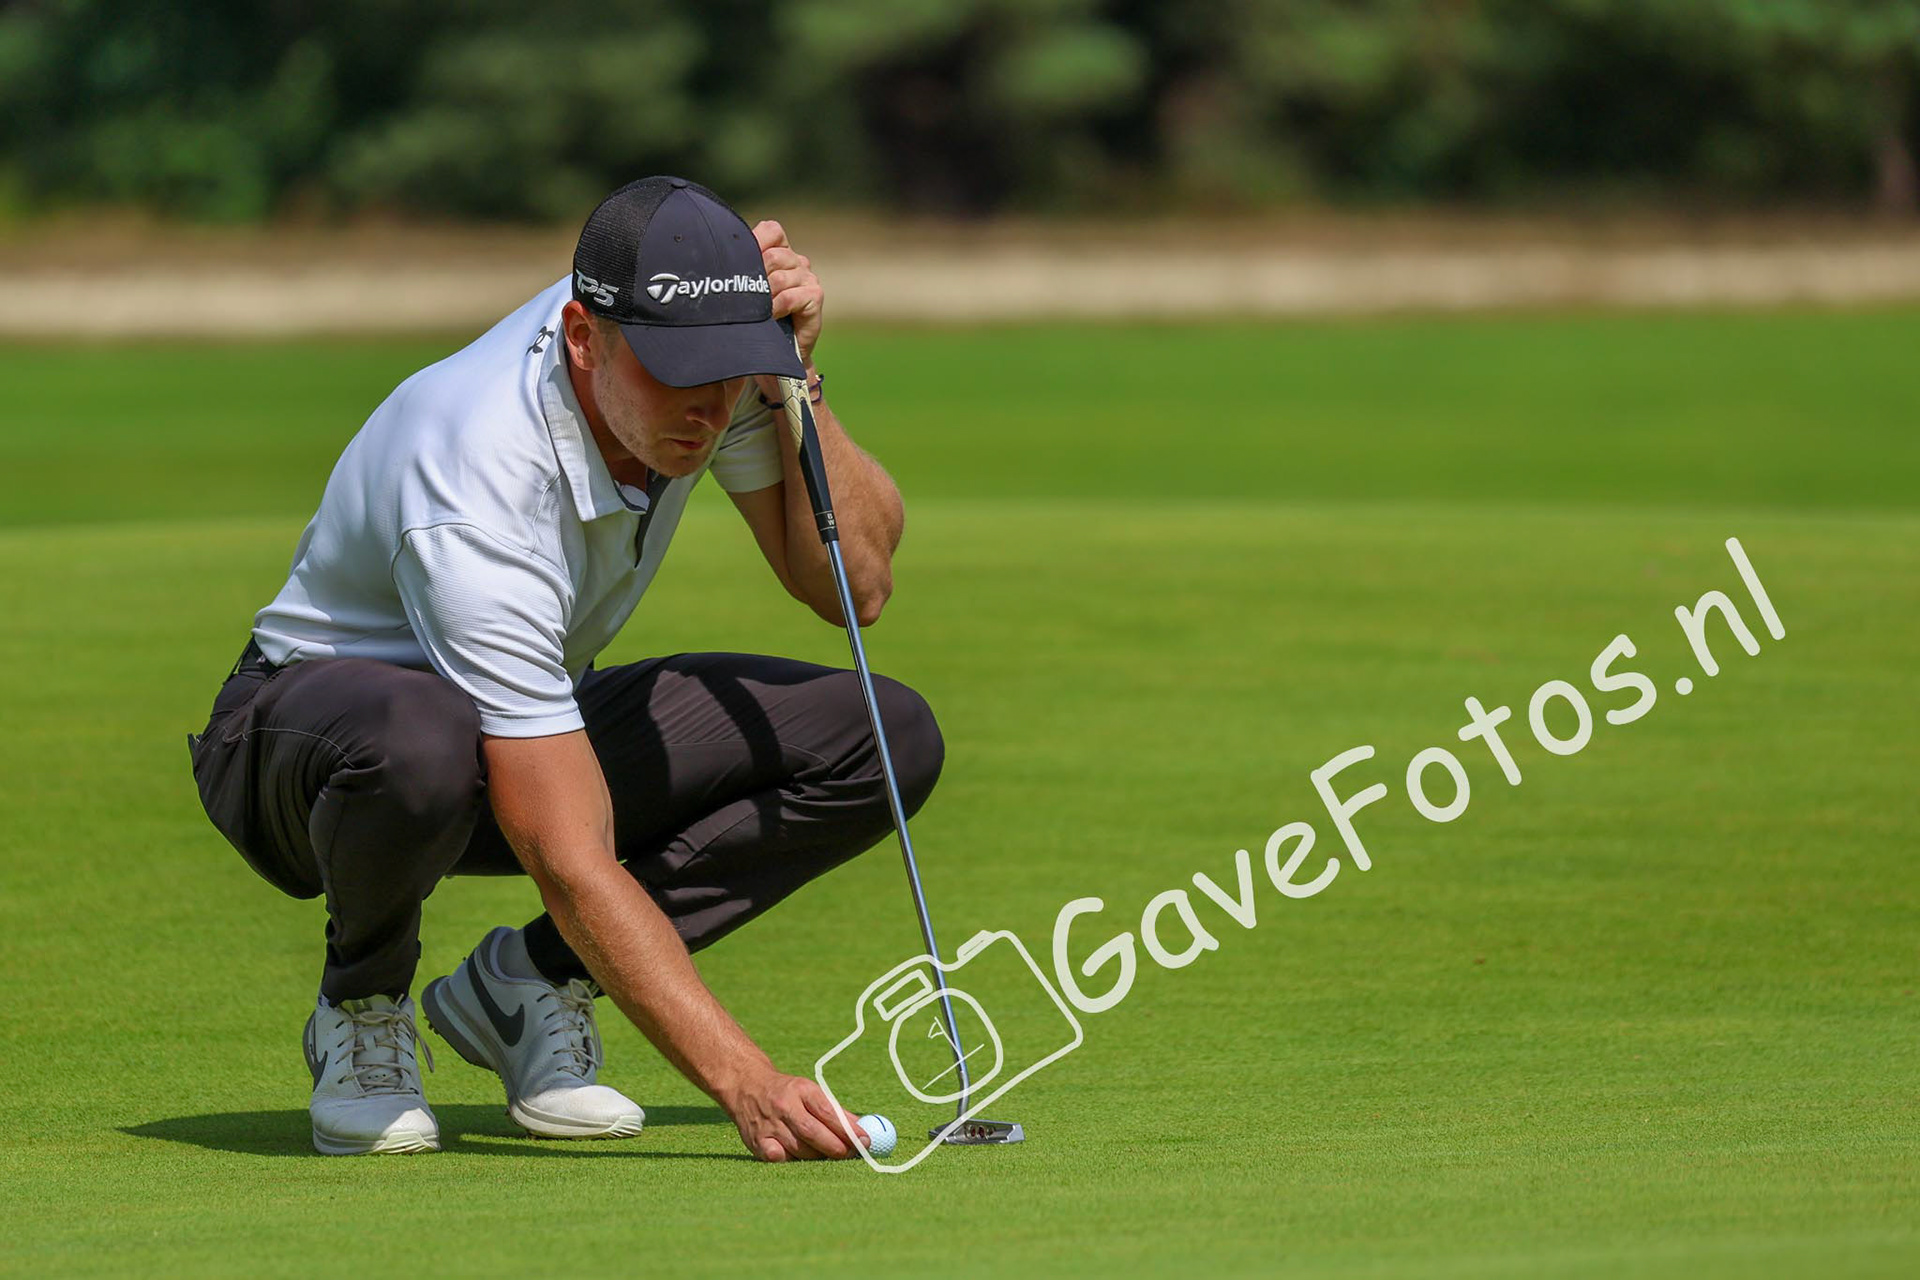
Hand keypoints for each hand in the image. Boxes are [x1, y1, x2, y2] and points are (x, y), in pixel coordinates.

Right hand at [724, 1065, 870, 1162]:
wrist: (746, 1085)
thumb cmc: (787, 1092)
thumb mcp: (810, 1091)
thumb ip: (834, 1111)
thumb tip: (862, 1129)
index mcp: (801, 1090)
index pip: (828, 1112)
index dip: (848, 1129)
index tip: (865, 1141)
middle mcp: (784, 1106)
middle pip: (813, 1132)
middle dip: (836, 1147)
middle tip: (851, 1155)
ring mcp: (768, 1125)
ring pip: (799, 1149)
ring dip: (818, 1157)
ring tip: (829, 1157)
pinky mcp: (756, 1141)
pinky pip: (778, 1158)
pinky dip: (792, 1161)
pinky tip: (800, 1158)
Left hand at [753, 219, 821, 399]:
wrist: (776, 355)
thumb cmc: (755, 320)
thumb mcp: (743, 291)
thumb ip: (737, 270)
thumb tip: (709, 251)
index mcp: (780, 252)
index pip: (772, 231)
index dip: (755, 241)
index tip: (737, 261)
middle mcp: (797, 262)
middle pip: (773, 255)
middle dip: (754, 276)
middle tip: (744, 297)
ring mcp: (808, 278)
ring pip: (779, 277)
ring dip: (763, 297)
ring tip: (755, 312)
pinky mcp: (815, 296)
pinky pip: (791, 296)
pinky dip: (776, 307)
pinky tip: (769, 317)